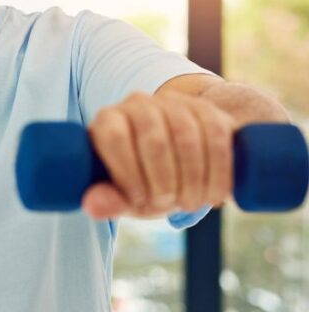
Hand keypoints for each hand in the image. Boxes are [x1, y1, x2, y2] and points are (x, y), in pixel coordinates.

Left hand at [83, 91, 237, 219]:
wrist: (178, 164)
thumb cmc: (141, 181)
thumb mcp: (124, 196)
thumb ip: (108, 202)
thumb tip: (93, 207)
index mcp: (109, 120)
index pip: (115, 138)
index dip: (128, 173)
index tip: (139, 201)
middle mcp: (138, 104)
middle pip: (153, 140)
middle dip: (164, 182)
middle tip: (169, 205)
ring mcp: (174, 103)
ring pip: (186, 138)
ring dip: (193, 179)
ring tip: (191, 203)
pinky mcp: (207, 110)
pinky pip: (216, 137)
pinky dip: (218, 172)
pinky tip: (214, 195)